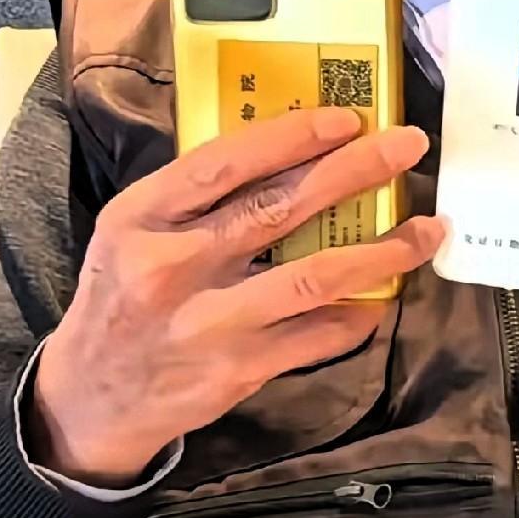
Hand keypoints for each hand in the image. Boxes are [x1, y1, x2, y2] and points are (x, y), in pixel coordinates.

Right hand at [28, 108, 443, 485]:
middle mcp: (172, 267)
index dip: (292, 137)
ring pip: (314, 278)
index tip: (349, 119)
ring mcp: (208, 324)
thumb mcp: (134, 229)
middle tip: (408, 146)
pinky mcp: (236, 372)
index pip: (225, 163)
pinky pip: (317, 336)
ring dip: (381, 251)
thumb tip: (294, 149)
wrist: (90, 398)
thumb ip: (196, 194)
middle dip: (355, 172)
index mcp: (142, 217)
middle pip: (280, 209)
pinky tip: (385, 295)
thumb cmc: (122, 292)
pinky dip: (358, 313)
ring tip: (428, 228)